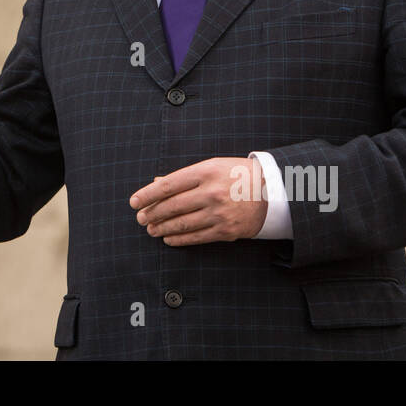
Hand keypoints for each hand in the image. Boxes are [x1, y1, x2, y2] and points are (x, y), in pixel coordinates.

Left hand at [129, 157, 267, 244]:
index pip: (168, 185)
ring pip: (182, 224)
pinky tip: (168, 238)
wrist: (272, 191)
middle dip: (152, 214)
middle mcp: (211, 192)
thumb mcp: (212, 166)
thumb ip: (184, 176)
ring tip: (151, 229)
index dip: (147, 195)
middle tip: (141, 219)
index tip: (134, 202)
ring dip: (162, 228)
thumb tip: (156, 184)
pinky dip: (179, 239)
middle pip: (172, 206)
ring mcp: (219, 213)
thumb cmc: (236, 175)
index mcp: (205, 172)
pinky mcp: (226, 231)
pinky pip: (196, 237)